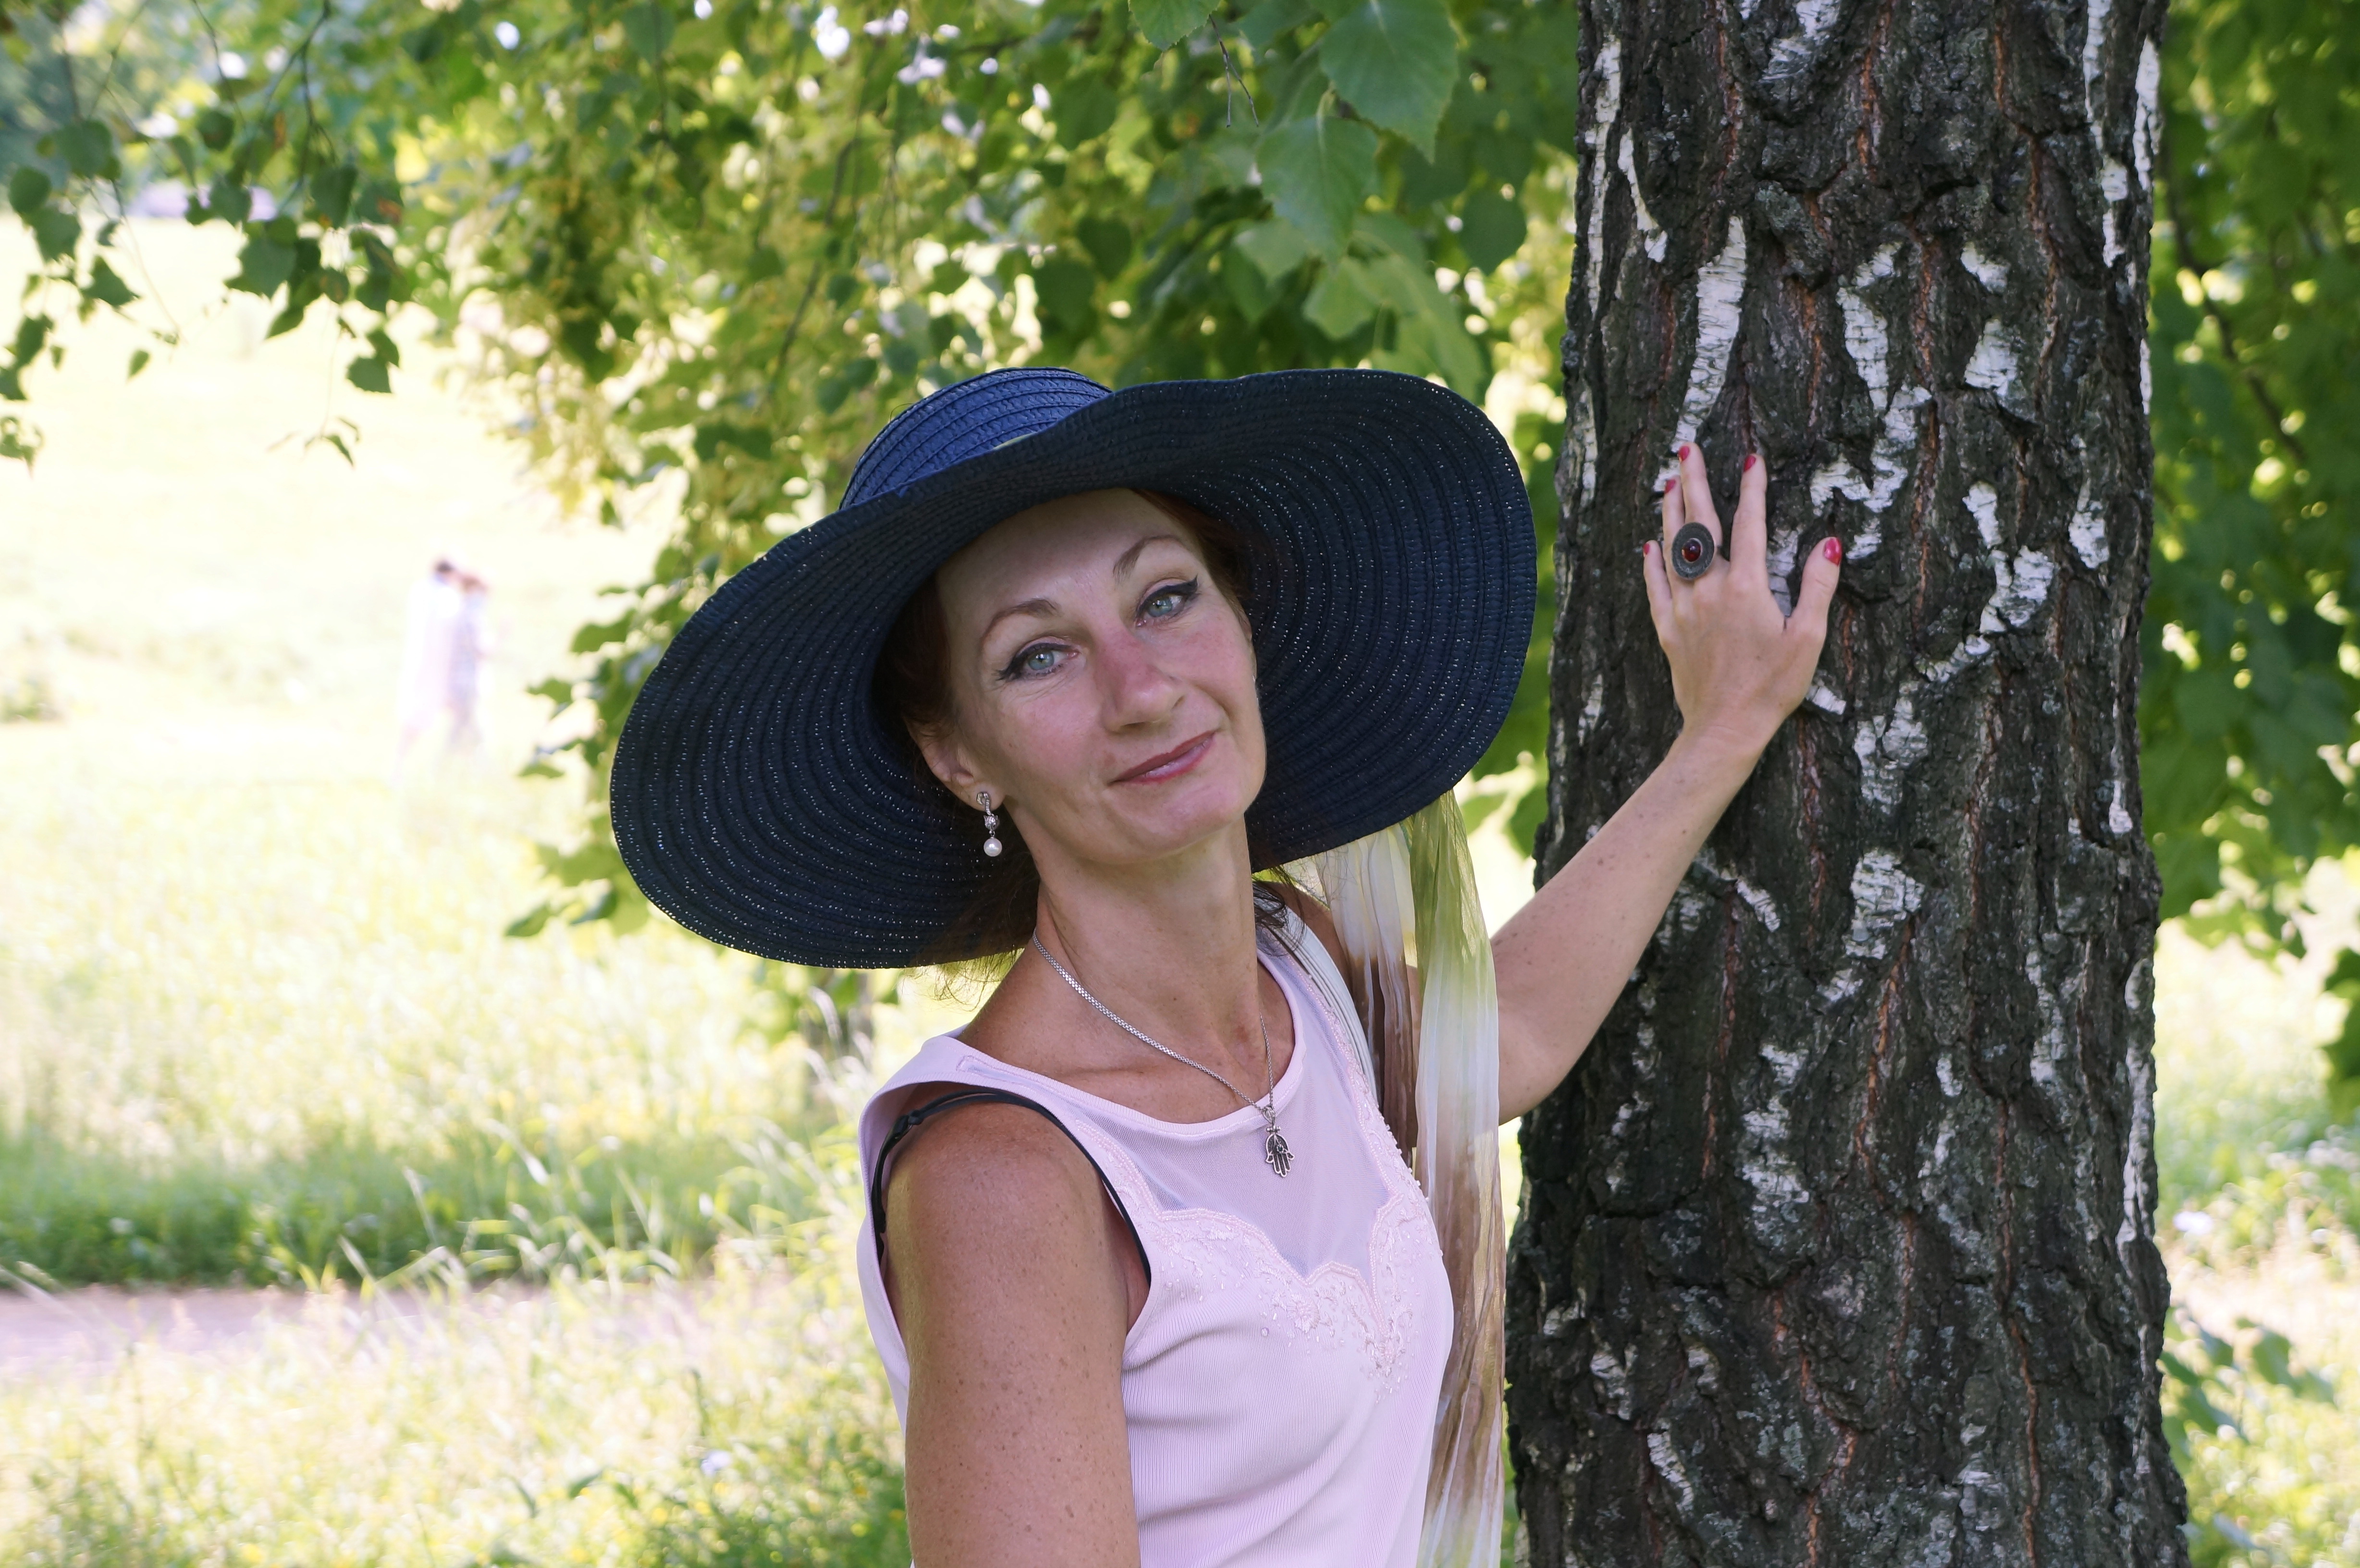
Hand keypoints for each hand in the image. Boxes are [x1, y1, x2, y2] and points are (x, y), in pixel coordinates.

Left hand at [1640, 445, 1839, 762]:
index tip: (1751, 459)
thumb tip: (1829, 541)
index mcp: (1747, 587)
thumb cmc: (1773, 687)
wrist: (1725, 728)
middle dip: (1694, 482)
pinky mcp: (1668, 630)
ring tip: (1669, 482)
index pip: (1750, 524)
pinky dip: (1651, 562)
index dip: (1752, 489)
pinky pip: (1655, 587)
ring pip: (1673, 548)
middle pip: (1700, 524)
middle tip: (1688, 449)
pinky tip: (1649, 544)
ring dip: (1671, 512)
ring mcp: (1684, 609)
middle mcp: (1710, 590)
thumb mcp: (1808, 638)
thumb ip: (1817, 585)